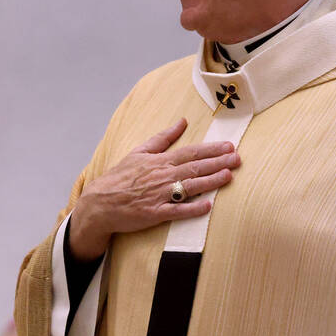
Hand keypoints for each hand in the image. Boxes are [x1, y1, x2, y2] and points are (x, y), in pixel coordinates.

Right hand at [68, 120, 238, 260]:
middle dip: (217, 163)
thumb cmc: (120, 177)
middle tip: (237, 159)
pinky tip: (207, 206)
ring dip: (210, 182)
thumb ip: (163, 137)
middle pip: (194, 168)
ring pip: (188, 187)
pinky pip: (176, 211)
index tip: (229, 146)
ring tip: (228, 176)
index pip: (190, 152)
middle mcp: (161, 177)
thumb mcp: (139, 151)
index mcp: (159, 161)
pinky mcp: (154, 214)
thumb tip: (182, 121)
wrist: (98, 203)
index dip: (211, 149)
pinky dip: (191, 209)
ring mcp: (158, 196)